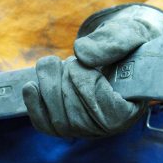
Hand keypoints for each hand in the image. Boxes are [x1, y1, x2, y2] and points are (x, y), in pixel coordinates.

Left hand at [23, 4, 162, 138]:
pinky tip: (30, 86)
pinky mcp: (67, 124)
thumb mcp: (128, 34)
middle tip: (64, 60)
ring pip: (59, 122)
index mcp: (132, 109)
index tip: (79, 63)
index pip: (107, 114)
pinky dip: (34, 106)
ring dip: (48, 88)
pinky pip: (46, 125)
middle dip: (63, 84)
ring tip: (51, 65)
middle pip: (78, 119)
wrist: (117, 50)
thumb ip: (113, 42)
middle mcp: (109, 126)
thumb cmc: (127, 43)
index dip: (87, 87)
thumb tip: (81, 53)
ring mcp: (86, 128)